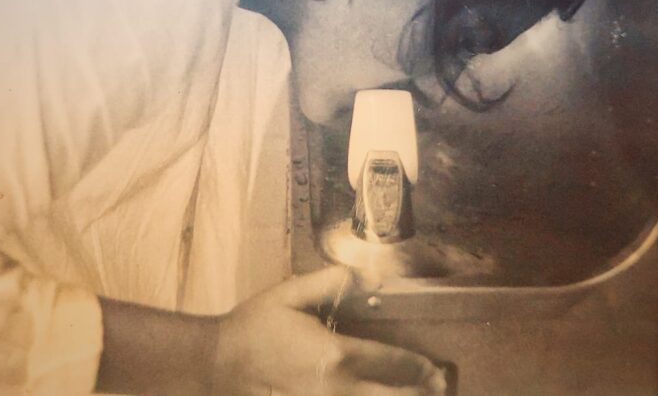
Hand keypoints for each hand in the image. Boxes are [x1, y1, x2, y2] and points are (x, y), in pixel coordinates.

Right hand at [211, 266, 446, 394]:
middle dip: (419, 393)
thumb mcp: (289, 294)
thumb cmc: (254, 326)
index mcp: (337, 355)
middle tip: (439, 389)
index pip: (392, 363)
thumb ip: (328, 283)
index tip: (436, 369)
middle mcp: (338, 388)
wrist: (218, 364)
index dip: (419, 367)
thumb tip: (365, 274)